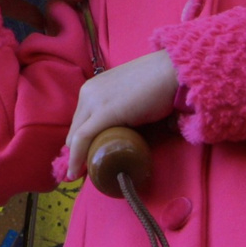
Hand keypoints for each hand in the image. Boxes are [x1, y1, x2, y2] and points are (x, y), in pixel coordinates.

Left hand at [60, 51, 179, 180]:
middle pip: (75, 129)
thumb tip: (121, 128)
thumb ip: (118, 109)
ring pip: (76, 136)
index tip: (82, 158)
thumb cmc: (157, 84)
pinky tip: (75, 172)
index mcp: (92, 88)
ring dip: (77, 156)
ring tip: (80, 173)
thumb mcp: (127, 97)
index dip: (78, 142)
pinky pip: (83, 138)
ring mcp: (94, 100)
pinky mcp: (104, 112)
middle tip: (81, 170)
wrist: (171, 73)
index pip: (79, 120)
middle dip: (76, 151)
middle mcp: (87, 92)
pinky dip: (77, 157)